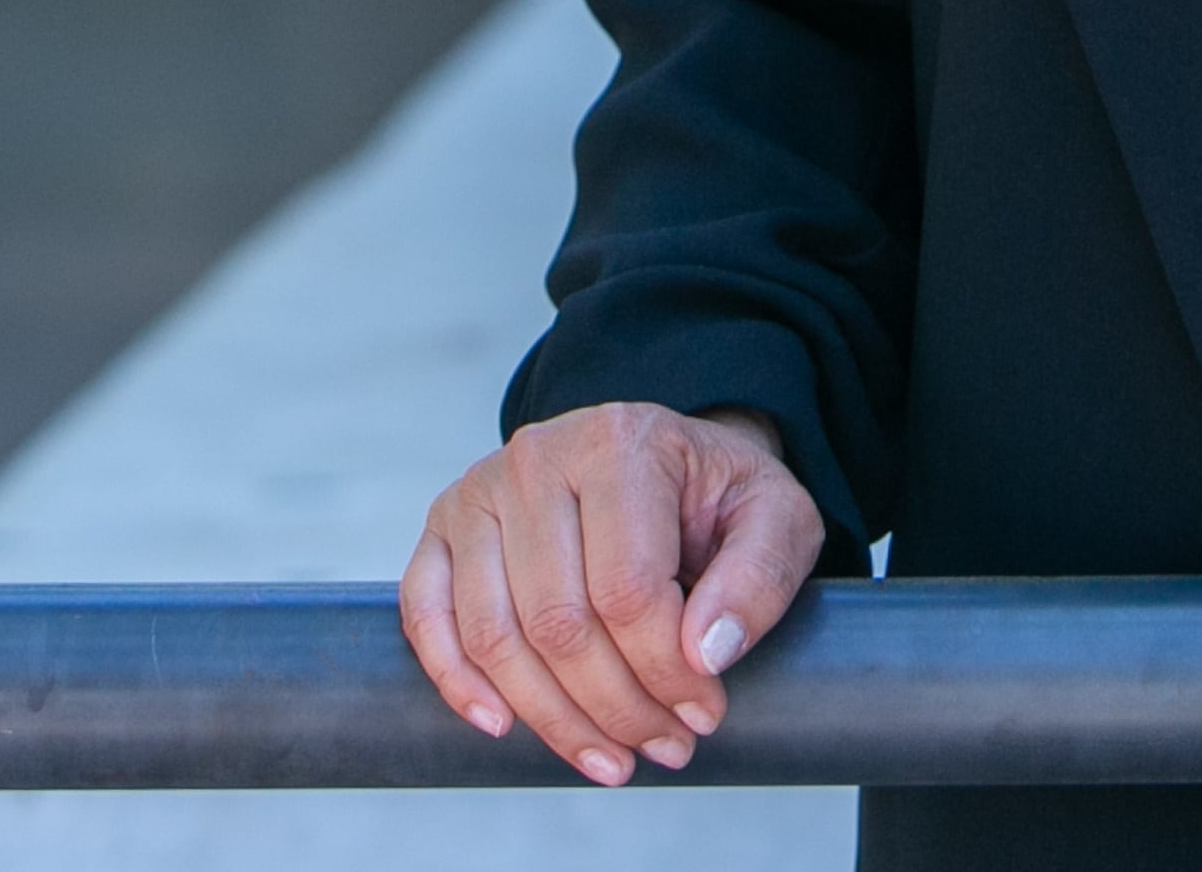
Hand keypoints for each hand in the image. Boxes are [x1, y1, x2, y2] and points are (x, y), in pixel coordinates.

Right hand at [403, 403, 825, 786]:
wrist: (661, 457)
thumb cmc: (714, 495)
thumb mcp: (775, 516)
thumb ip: (759, 577)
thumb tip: (707, 653)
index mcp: (620, 443)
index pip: (627, 589)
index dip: (665, 671)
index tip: (705, 712)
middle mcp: (537, 458)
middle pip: (559, 623)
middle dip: (617, 707)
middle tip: (667, 747)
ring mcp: (478, 492)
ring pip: (496, 635)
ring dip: (552, 718)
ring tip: (612, 757)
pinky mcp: (442, 529)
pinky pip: (426, 616)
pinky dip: (457, 681)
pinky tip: (502, 726)